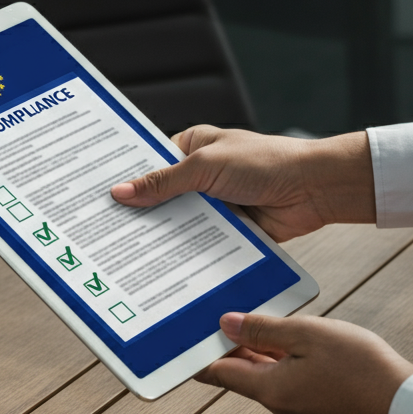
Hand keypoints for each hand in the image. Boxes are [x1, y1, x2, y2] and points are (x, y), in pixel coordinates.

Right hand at [110, 125, 375, 241]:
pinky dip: (187, 252)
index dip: (126, 178)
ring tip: (125, 254)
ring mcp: (215, 204)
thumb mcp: (207, 166)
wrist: (315, 189)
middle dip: (140, 213)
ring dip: (163, 236)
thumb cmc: (267, 163)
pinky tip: (162, 267)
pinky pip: (200, 243)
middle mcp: (201, 175)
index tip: (97, 196)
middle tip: (103, 231)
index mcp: (193, 146)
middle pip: (161, 197)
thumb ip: (164, 183)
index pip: (150, 162)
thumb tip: (121, 191)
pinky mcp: (229, 230)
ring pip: (179, 223)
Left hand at [195, 312, 412, 413]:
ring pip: (271, 382)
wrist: (405, 404)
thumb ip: (264, 329)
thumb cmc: (360, 366)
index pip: (221, 374)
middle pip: (245, 377)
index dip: (204, 354)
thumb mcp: (307, 334)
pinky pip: (293, 388)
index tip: (191, 338)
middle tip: (227, 321)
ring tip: (267, 326)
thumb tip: (226, 325)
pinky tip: (300, 349)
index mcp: (270, 390)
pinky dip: (289, 368)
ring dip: (266, 357)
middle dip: (237, 350)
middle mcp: (280, 409)